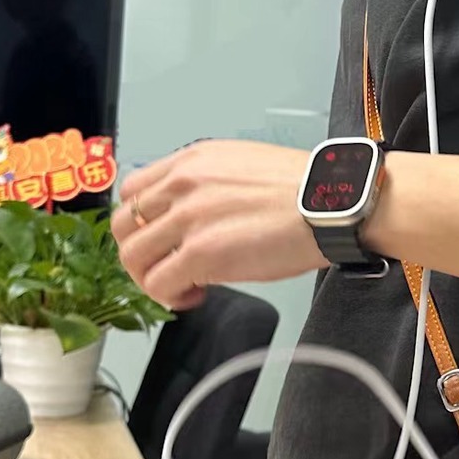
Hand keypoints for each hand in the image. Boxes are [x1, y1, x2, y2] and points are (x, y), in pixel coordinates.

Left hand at [113, 140, 324, 310]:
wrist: (334, 202)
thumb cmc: (306, 190)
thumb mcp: (244, 166)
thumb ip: (209, 184)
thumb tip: (195, 215)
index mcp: (192, 161)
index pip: (133, 190)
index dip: (140, 223)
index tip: (158, 240)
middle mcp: (182, 184)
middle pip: (124, 225)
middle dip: (139, 254)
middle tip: (164, 269)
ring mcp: (189, 218)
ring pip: (133, 257)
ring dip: (151, 279)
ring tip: (181, 287)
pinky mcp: (201, 253)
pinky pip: (158, 284)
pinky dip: (170, 297)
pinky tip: (195, 296)